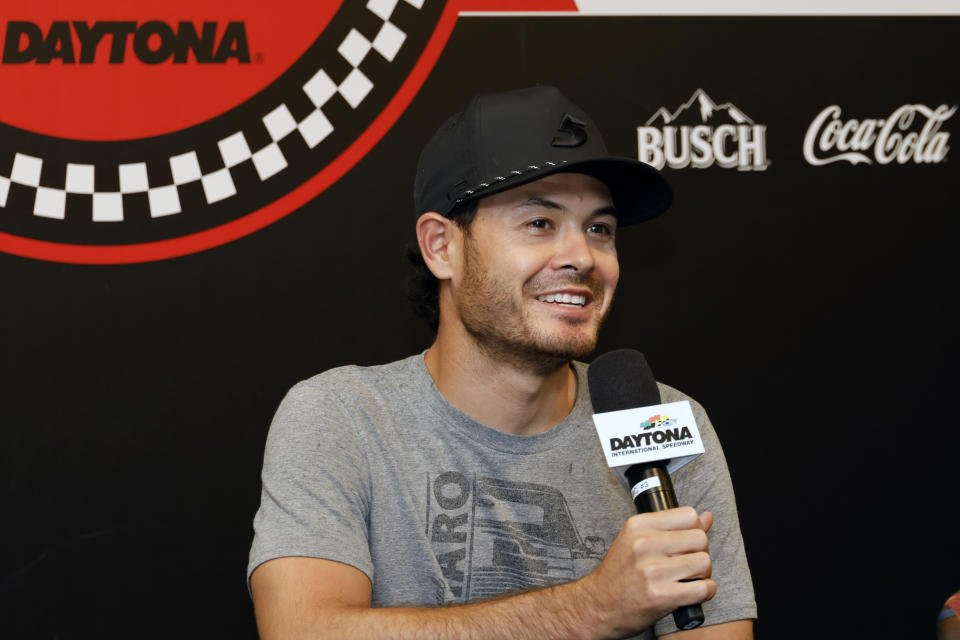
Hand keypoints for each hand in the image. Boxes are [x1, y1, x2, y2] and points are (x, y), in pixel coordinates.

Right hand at [575, 507, 715, 637]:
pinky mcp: (660, 595)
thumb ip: (673, 528)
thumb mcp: (637, 540)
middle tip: (687, 564)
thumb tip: (706, 517)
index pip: (689, 515)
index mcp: (638, 525)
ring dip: (702, 574)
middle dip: (700, 553)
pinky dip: (704, 592)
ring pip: (704, 563)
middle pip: (700, 539)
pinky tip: (690, 592)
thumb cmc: (620, 574)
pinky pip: (703, 588)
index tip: (686, 543)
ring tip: (686, 578)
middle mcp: (644, 544)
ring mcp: (652, 570)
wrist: (599, 606)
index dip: (694, 530)